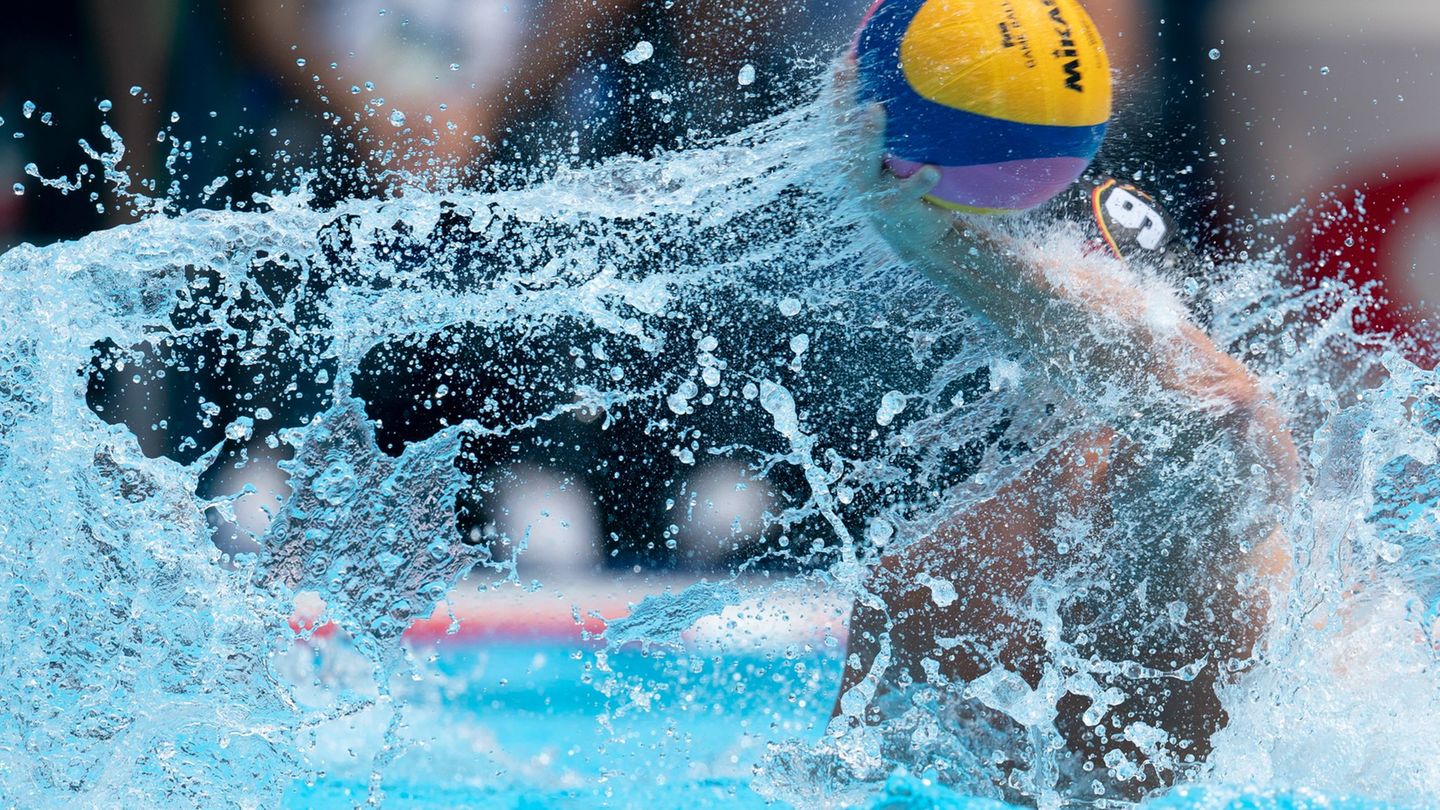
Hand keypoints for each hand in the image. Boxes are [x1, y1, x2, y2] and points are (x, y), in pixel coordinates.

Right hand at [829, 59, 956, 257]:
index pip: (840, 116)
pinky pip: (905, 193)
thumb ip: (899, 129)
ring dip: (867, 136)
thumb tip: (917, 83)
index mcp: (853, 154)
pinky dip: (918, 182)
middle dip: (840, 100)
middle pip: (842, 131)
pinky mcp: (894, 208)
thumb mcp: (899, 156)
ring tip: (873, 110)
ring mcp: (870, 191)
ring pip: (863, 163)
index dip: (837, 88)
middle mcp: (854, 170)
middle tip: (848, 69)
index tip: (843, 59)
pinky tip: (932, 171)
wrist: (915, 235)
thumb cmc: (907, 183)